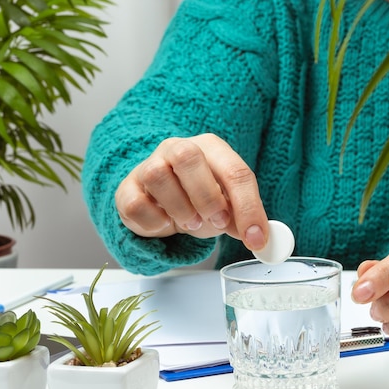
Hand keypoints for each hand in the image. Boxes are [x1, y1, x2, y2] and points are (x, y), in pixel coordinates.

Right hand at [115, 134, 268, 250]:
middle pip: (187, 156)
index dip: (249, 207)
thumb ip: (243, 220)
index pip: (234, 171)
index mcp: (211, 149)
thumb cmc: (198, 200)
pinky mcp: (127, 189)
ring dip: (179, 207)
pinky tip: (164, 223)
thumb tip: (261, 240)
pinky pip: (135, 202)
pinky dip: (153, 221)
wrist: (162, 204)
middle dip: (206, 195)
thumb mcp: (226, 208)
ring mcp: (148, 165)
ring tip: (189, 222)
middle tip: (216, 222)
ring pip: (157, 175)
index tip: (255, 239)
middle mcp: (177, 148)